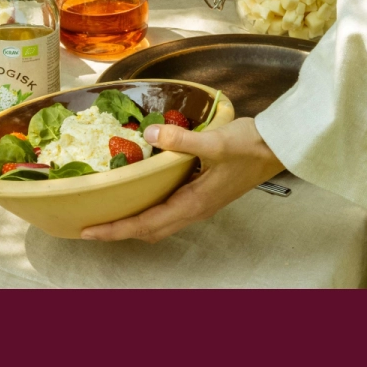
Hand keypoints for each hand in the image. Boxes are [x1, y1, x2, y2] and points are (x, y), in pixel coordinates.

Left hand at [80, 117, 285, 242]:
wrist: (278, 147)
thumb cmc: (250, 146)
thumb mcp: (215, 141)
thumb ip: (182, 141)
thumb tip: (151, 135)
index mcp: (193, 203)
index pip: (146, 224)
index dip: (116, 229)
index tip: (88, 231)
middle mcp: (194, 209)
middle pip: (149, 230)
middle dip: (119, 231)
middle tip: (89, 224)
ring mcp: (200, 203)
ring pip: (160, 223)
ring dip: (134, 223)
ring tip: (109, 212)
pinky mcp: (204, 193)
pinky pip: (169, 209)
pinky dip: (149, 209)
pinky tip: (140, 192)